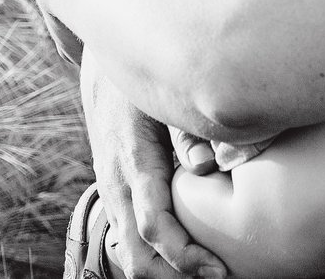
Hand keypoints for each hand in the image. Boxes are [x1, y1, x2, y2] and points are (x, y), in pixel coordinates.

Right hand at [82, 58, 226, 278]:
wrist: (104, 66)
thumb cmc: (145, 81)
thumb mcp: (165, 98)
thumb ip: (186, 133)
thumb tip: (206, 167)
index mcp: (133, 163)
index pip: (153, 227)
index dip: (185, 256)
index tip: (219, 269)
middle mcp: (117, 185)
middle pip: (136, 258)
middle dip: (176, 278)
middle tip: (220, 276)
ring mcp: (112, 193)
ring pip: (130, 256)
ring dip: (166, 273)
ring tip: (209, 272)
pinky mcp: (116, 195)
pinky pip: (130, 241)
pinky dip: (156, 260)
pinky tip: (189, 256)